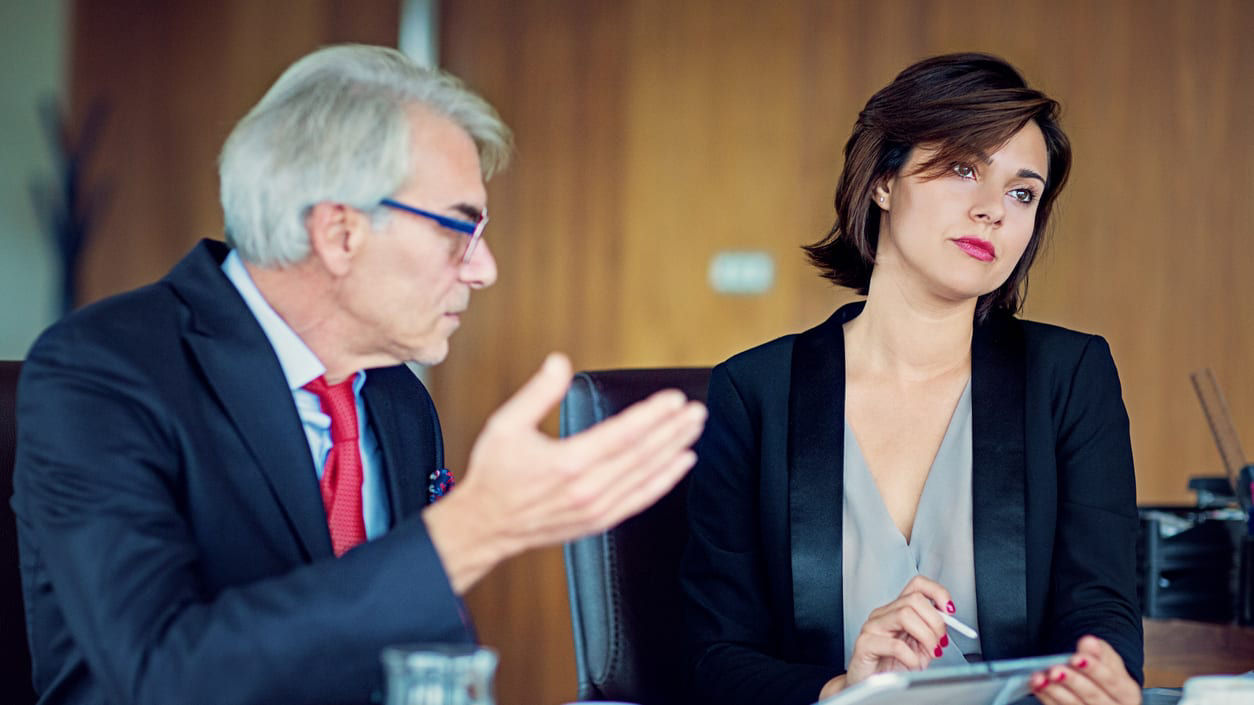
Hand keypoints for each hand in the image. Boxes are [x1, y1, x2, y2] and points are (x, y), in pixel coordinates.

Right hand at [424, 353, 706, 592]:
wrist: (485, 526)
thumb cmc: (494, 475)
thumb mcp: (506, 425)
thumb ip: (538, 392)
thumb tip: (560, 362)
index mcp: (567, 462)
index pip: (623, 433)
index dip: (653, 414)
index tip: (674, 398)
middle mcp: (587, 488)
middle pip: (643, 454)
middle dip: (674, 429)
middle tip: (698, 409)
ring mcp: (596, 508)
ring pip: (647, 475)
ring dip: (675, 450)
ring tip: (695, 429)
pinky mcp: (599, 521)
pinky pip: (640, 499)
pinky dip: (665, 481)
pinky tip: (681, 463)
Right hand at [842, 576, 954, 687]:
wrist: (869, 685)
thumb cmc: (893, 666)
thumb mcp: (920, 648)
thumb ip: (932, 633)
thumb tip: (947, 624)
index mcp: (897, 610)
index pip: (916, 585)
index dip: (937, 592)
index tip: (950, 610)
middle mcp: (883, 614)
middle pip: (914, 599)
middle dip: (935, 621)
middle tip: (940, 642)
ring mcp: (872, 627)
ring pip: (904, 614)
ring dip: (926, 636)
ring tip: (930, 653)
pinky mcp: (864, 644)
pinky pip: (894, 645)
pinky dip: (911, 657)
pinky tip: (913, 665)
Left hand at [1030, 635, 1139, 704]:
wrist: (1099, 690)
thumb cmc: (1105, 672)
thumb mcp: (1106, 658)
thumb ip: (1099, 651)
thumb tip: (1088, 642)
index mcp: (1128, 693)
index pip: (1111, 681)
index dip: (1093, 670)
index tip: (1076, 658)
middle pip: (1093, 696)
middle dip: (1072, 682)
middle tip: (1054, 670)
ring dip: (1054, 692)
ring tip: (1039, 678)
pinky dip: (1047, 698)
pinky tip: (1037, 686)